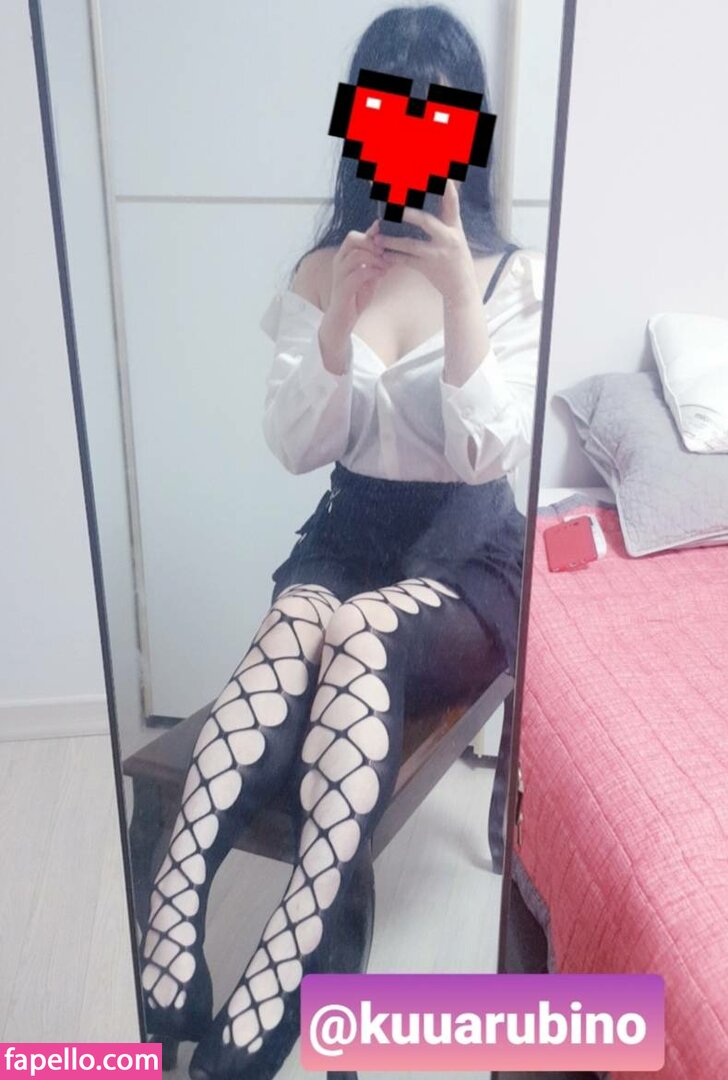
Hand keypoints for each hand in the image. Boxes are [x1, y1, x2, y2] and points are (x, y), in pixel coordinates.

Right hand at [320, 221, 386, 350]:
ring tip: (386, 266)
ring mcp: (339, 275)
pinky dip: (372, 272)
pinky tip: (381, 275)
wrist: (342, 321)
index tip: (387, 235)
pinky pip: (358, 274)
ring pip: (356, 255)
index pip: (355, 235)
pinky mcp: (343, 289)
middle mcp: (339, 262)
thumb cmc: (355, 297)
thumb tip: (393, 248)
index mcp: (344, 257)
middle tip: (386, 253)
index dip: (371, 232)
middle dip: (372, 243)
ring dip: (375, 259)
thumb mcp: (370, 276)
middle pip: (353, 239)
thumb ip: (377, 262)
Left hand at [374, 180, 479, 306]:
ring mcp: (438, 254)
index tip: (435, 174)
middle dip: (407, 214)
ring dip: (392, 241)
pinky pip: (407, 261)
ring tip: (377, 237)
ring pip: (410, 244)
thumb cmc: (456, 257)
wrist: (462, 287)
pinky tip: (383, 254)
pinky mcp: (429, 268)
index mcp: (455, 226)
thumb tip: (444, 187)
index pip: (451, 201)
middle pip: (425, 221)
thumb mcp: (457, 234)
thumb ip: (448, 213)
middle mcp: (448, 238)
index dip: (444, 186)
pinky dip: (394, 258)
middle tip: (390, 206)